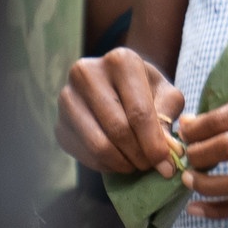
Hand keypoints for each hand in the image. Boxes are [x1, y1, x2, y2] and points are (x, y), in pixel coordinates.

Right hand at [58, 47, 185, 174]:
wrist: (114, 87)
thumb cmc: (145, 90)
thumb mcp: (165, 96)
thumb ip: (167, 119)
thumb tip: (167, 154)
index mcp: (120, 61)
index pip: (138, 111)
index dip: (154, 143)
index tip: (166, 164)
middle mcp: (87, 73)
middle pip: (118, 129)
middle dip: (139, 155)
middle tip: (152, 166)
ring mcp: (67, 98)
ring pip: (98, 144)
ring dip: (122, 163)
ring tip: (137, 165)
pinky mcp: (59, 124)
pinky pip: (84, 154)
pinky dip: (106, 165)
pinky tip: (119, 161)